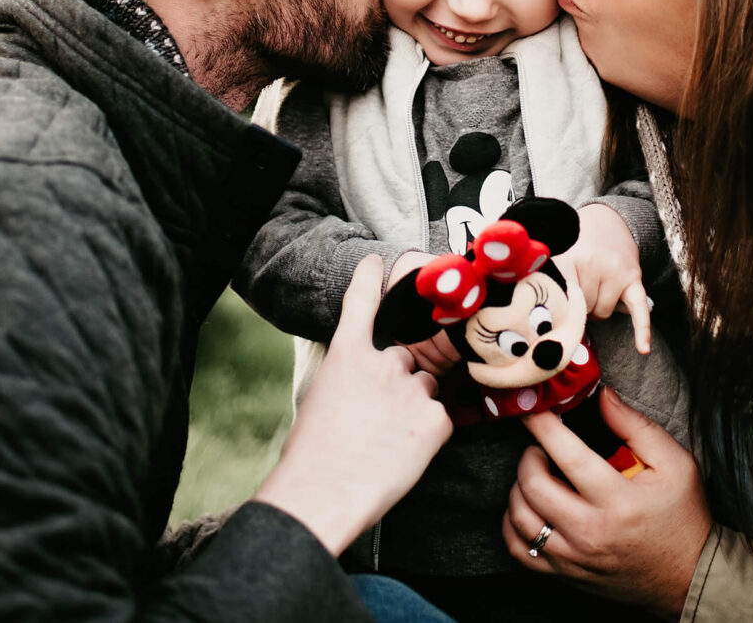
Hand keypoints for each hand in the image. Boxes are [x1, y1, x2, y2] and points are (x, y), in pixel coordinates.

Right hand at [254, 255, 451, 552]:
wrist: (326, 490)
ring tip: (390, 439)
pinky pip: (441, 418)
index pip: (362, 305)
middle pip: (406, 361)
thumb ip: (346, 381)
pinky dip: (428, 435)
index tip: (378, 262)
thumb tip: (358, 388)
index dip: (371, 280)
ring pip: (427, 388)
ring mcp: (413, 388)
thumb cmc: (311, 455)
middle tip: (378, 419)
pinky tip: (404, 453)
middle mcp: (384, 362)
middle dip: (399, 382)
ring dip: (415, 406)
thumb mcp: (319, 400)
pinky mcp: (437, 419)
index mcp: (347, 355)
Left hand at [503, 387, 711, 617]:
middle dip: (529, 455)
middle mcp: (591, 532)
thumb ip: (635, 426)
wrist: (688, 576)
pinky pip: (519, 550)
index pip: (567, 454)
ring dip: (519, 487)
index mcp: (618, 500)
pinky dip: (513, 525)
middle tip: (543, 447)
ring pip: (519, 517)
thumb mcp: (675, 463)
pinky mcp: (566, 574)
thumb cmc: (683, 515)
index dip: (543, 425)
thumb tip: (601, 396)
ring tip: (538, 474)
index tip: (533, 407)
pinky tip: (530, 508)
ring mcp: (574, 557)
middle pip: (532, 486)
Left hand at [553, 203, 651, 354]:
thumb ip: (550, 284)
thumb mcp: (556, 256)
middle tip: (576, 283)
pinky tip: (643, 349)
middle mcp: (591, 264)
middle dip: (577, 304)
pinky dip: (642, 330)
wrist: (607, 219)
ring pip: (601, 313)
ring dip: (596, 307)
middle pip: (579, 309)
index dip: (554, 308)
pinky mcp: (633, 278)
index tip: (545, 315)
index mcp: (566, 258)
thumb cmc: (577, 244)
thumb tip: (549, 323)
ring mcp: (614, 271)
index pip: (558, 301)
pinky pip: (639, 310)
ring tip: (594, 285)